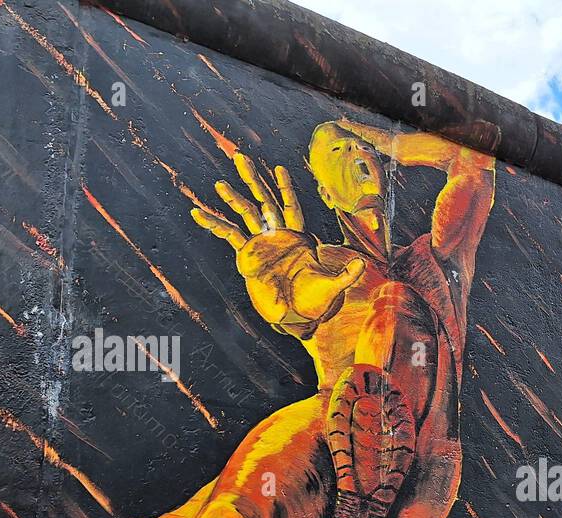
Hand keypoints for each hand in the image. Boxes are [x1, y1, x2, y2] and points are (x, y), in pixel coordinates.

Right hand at [191, 153, 364, 330]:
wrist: (298, 317)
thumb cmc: (315, 301)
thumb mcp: (332, 287)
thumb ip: (345, 275)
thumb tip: (362, 265)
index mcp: (297, 238)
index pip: (291, 207)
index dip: (286, 188)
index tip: (278, 168)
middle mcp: (278, 236)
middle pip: (265, 201)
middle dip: (253, 180)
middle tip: (241, 157)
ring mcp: (261, 244)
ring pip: (245, 215)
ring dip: (233, 199)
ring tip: (219, 185)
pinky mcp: (248, 256)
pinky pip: (229, 236)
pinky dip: (214, 225)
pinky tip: (199, 214)